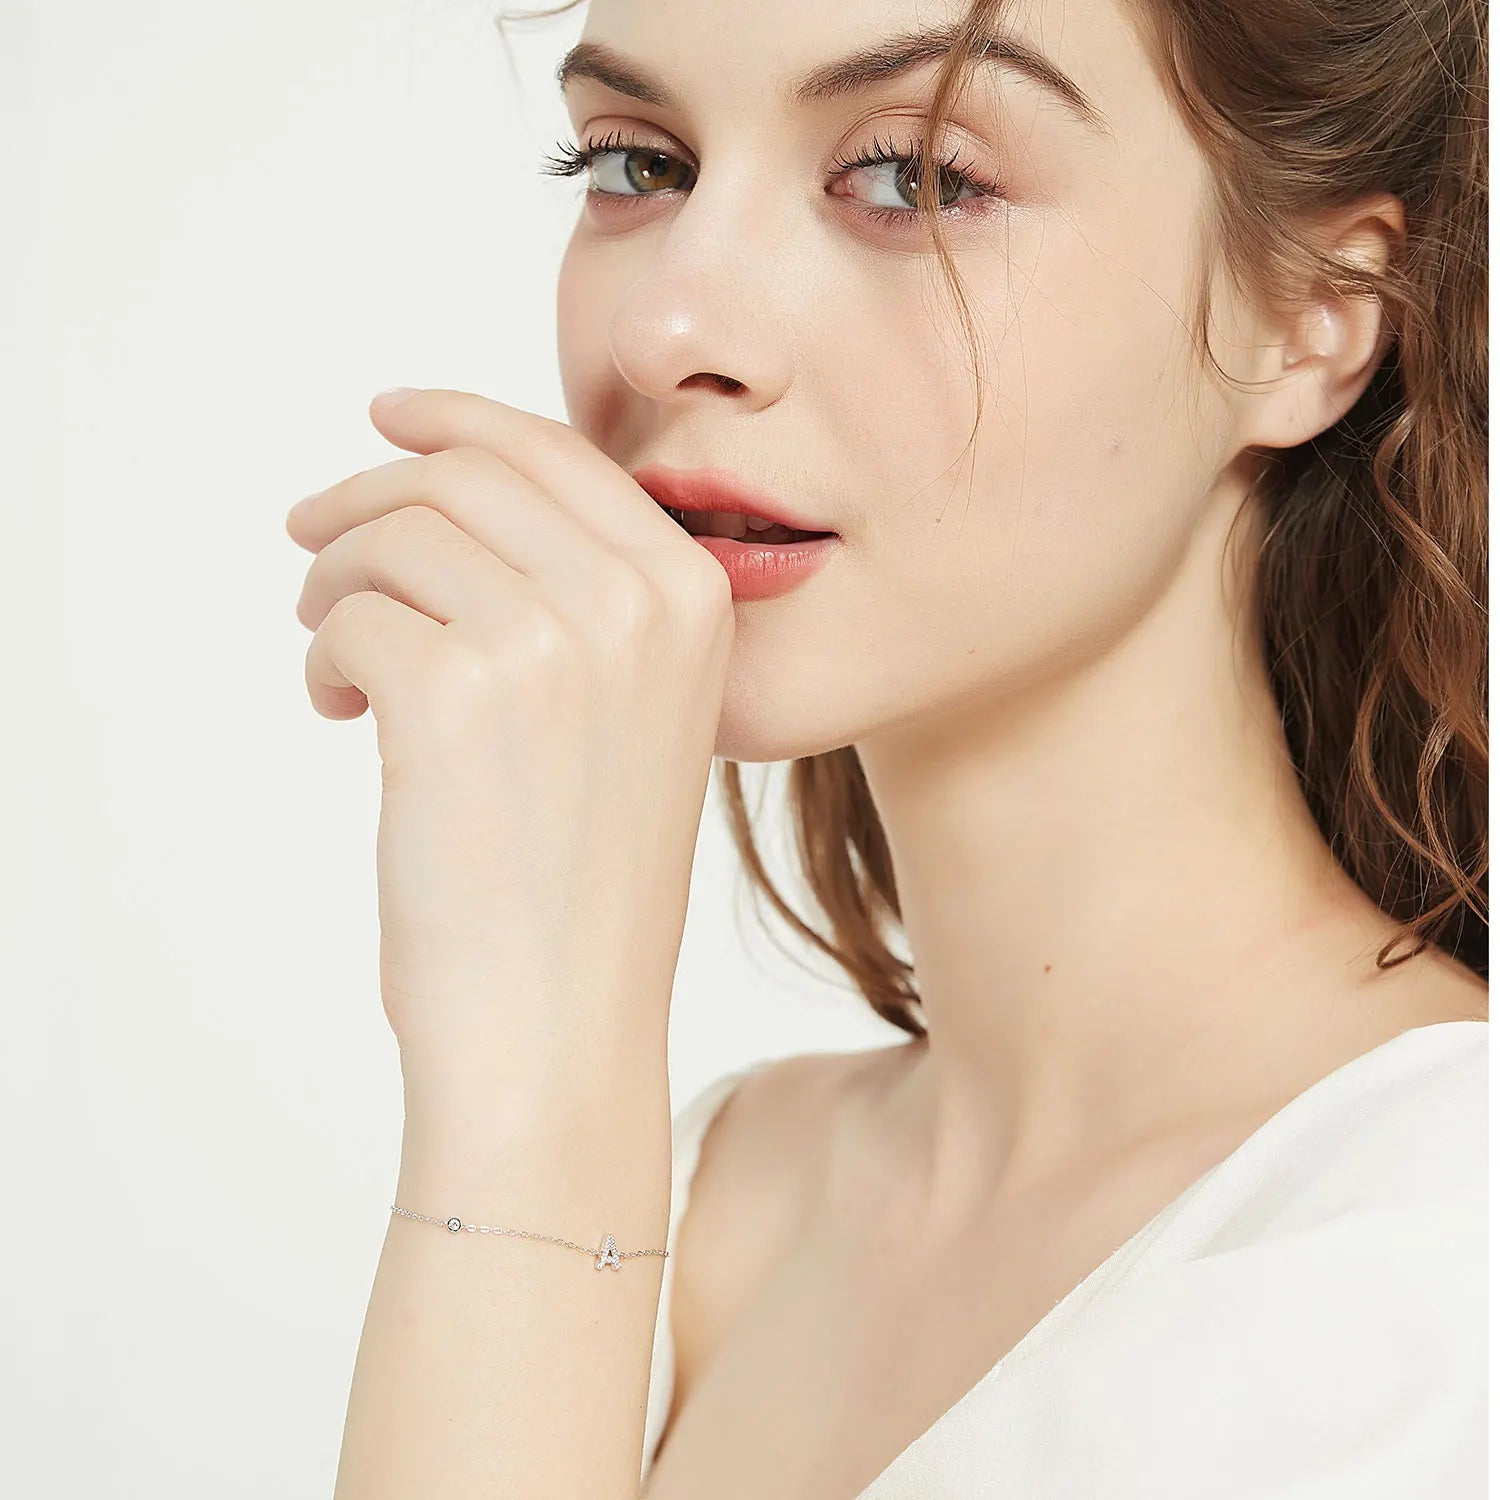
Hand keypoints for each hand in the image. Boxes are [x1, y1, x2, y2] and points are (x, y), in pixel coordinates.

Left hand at [286, 388, 733, 1104]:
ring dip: (338, 583)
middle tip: (313, 544)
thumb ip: (587, 596)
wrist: (558, 1020)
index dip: (458, 419)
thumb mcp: (635, 711)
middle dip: (369, 497)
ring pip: (393, 535)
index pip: (556, 453)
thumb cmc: (581, 877)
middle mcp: (636, 601)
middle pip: (462, 473)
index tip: (387, 419)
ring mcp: (550, 642)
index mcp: (693, 596)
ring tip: (338, 661)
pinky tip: (339, 712)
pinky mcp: (453, 694)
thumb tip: (455, 488)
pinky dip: (324, 655)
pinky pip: (349, 616)